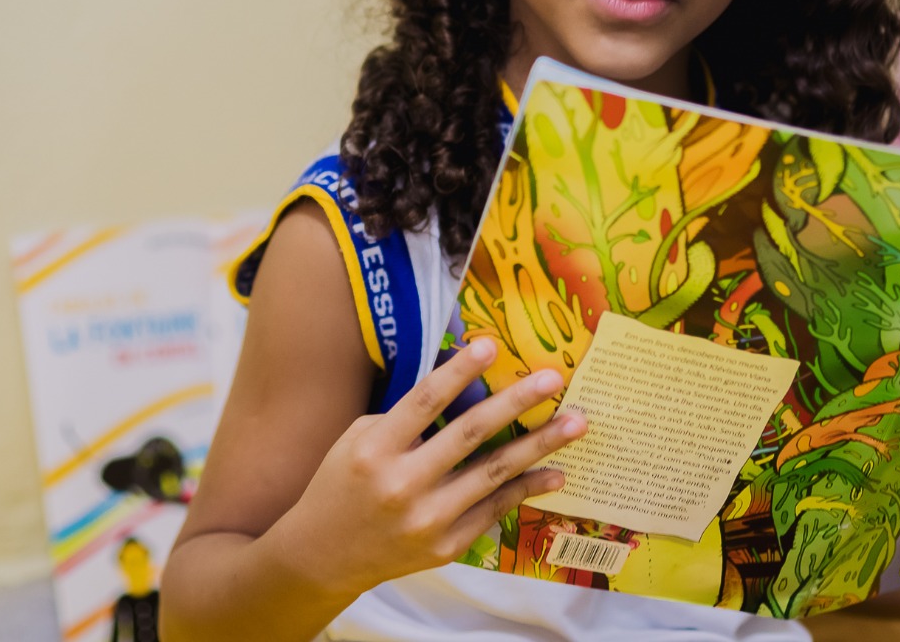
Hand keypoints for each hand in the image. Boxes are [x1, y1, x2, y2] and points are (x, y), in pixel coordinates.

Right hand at [271, 338, 585, 600]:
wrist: (323, 556)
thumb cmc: (343, 484)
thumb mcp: (357, 440)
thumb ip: (404, 418)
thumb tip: (461, 386)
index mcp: (375, 450)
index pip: (423, 402)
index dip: (458, 372)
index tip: (491, 344)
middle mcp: (402, 485)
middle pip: (469, 435)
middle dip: (516, 402)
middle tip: (553, 379)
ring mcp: (427, 520)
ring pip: (493, 474)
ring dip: (540, 446)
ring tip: (576, 423)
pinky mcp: (445, 546)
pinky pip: (494, 510)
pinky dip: (526, 489)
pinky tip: (555, 472)